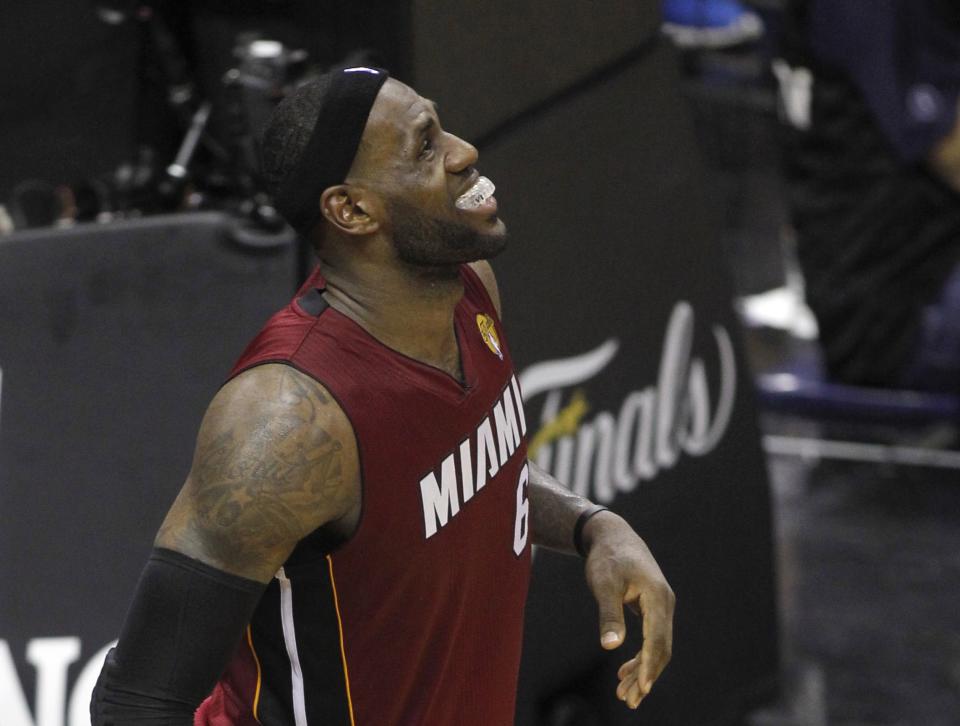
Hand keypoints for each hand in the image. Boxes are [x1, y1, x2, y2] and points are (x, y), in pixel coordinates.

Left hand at [582, 511, 674, 709]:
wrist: (612, 536)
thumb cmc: (607, 558)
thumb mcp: (604, 585)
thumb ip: (609, 615)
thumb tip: (611, 646)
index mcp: (657, 598)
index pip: (656, 640)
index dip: (649, 666)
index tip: (641, 689)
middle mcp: (665, 604)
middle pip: (660, 649)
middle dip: (646, 676)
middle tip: (628, 701)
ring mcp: (661, 606)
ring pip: (657, 646)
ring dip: (643, 670)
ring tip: (625, 694)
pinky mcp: (653, 608)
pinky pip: (652, 639)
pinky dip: (641, 657)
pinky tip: (625, 670)